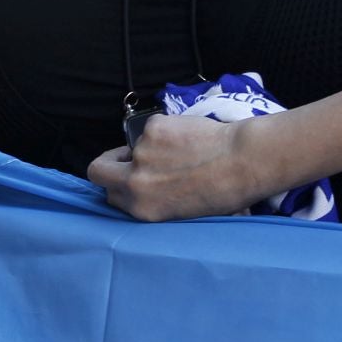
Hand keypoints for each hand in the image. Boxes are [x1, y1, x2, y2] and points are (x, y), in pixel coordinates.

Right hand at [87, 115, 254, 220]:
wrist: (243, 163)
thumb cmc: (224, 193)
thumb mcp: (182, 212)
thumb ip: (154, 201)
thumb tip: (144, 188)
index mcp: (142, 209)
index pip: (109, 195)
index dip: (120, 186)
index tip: (130, 179)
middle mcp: (135, 183)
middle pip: (98, 170)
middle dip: (110, 164)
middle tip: (129, 159)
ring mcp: (142, 153)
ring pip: (134, 147)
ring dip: (150, 147)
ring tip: (183, 152)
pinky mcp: (153, 129)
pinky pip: (151, 128)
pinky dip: (165, 130)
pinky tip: (189, 138)